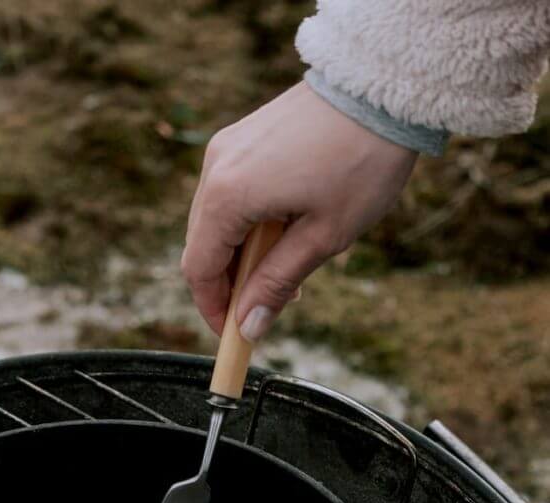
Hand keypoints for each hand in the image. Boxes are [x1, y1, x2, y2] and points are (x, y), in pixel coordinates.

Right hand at [182, 82, 416, 339]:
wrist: (382, 87)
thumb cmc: (360, 162)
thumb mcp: (323, 237)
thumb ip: (277, 284)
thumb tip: (249, 327)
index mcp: (229, 196)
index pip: (200, 269)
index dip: (214, 309)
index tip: (236, 334)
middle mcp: (216, 168)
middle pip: (202, 246)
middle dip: (230, 284)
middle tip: (270, 305)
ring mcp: (227, 148)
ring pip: (215, 221)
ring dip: (242, 255)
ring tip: (288, 269)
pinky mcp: (243, 138)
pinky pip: (230, 194)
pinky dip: (248, 224)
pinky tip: (285, 231)